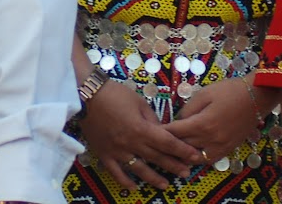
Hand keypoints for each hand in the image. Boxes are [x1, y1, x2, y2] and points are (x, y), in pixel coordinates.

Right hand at [78, 79, 200, 189]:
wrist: (86, 95)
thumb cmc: (114, 94)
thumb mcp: (138, 102)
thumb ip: (151, 119)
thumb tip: (160, 131)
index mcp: (141, 129)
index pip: (167, 143)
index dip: (182, 150)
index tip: (195, 156)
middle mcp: (131, 144)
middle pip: (157, 158)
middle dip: (174, 166)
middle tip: (186, 173)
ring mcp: (117, 151)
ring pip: (139, 169)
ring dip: (154, 178)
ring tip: (165, 185)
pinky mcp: (104, 154)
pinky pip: (115, 172)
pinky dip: (124, 181)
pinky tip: (133, 187)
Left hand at [167, 77, 264, 164]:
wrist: (256, 97)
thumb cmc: (229, 91)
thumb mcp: (204, 94)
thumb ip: (188, 110)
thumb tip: (178, 121)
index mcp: (202, 124)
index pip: (175, 133)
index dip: (162, 132)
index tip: (152, 130)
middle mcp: (211, 140)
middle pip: (183, 147)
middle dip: (170, 144)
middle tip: (158, 140)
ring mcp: (221, 147)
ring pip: (195, 158)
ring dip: (183, 154)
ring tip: (174, 148)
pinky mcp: (229, 150)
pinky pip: (209, 160)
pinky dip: (198, 158)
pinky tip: (192, 152)